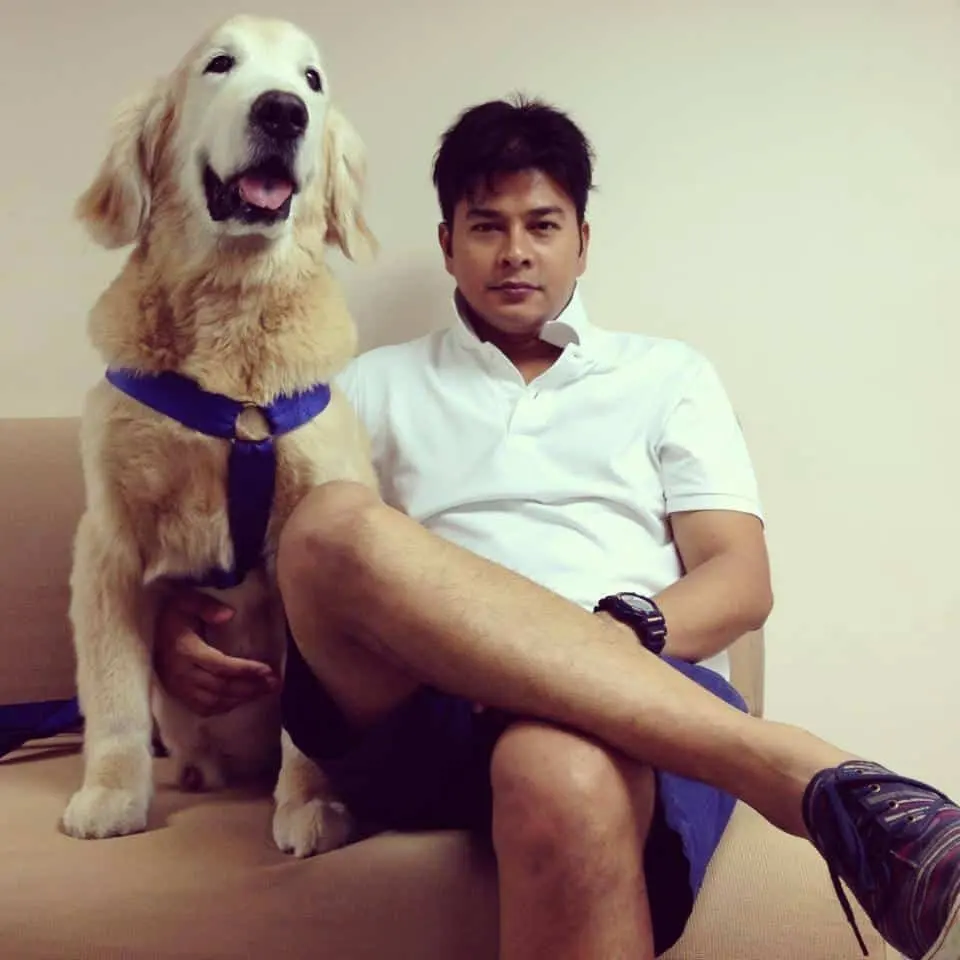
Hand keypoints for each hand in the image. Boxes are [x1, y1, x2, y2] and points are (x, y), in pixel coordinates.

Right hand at [153, 589, 279, 716]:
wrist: (142, 632)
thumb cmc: (170, 614)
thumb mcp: (185, 600)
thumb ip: (206, 606)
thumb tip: (229, 614)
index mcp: (186, 650)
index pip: (220, 665)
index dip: (245, 670)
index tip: (268, 670)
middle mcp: (182, 673)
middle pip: (221, 687)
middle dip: (251, 687)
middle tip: (275, 684)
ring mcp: (178, 687)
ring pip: (214, 701)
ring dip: (242, 698)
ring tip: (265, 691)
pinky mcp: (177, 694)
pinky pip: (203, 707)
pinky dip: (224, 707)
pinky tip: (241, 700)